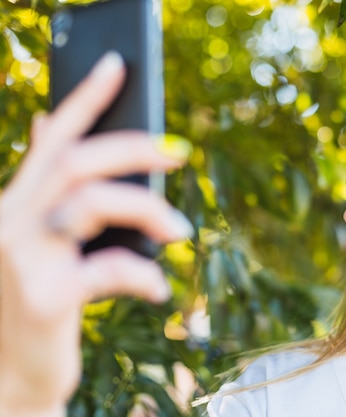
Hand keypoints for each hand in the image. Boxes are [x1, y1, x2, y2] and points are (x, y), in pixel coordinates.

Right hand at [0, 52, 190, 416]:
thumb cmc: (40, 300)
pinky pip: (108, 268)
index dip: (87, 96)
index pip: (54, 137)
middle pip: (77, 160)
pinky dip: (144, 275)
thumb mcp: (40, 241)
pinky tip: (158, 291)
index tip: (118, 63)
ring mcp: (22, 257)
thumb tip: (53, 126)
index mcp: (18, 203)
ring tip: (182, 233)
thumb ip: (50, 192)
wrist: (12, 371)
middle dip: (134, 148)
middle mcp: (12, 220)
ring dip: (149, 211)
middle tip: (179, 156)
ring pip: (92, 201)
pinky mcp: (45, 297)